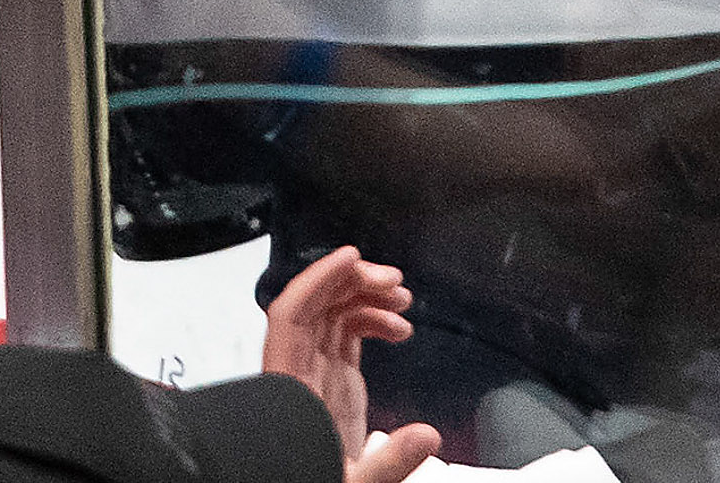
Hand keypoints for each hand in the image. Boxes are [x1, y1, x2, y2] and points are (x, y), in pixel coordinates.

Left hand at [259, 248, 440, 482]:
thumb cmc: (311, 482)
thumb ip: (387, 463)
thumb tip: (427, 436)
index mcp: (292, 388)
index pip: (291, 315)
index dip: (318, 280)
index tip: (351, 259)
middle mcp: (299, 374)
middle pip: (316, 306)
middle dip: (354, 282)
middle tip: (393, 281)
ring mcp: (314, 375)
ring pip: (331, 315)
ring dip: (366, 297)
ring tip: (402, 298)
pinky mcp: (331, 383)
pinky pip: (344, 334)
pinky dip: (371, 321)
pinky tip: (397, 327)